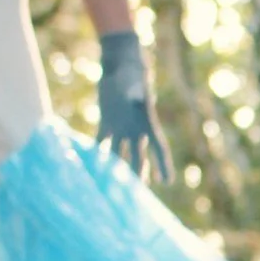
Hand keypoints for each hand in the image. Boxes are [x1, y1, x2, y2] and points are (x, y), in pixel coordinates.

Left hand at [96, 31, 169, 180]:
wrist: (119, 63)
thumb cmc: (130, 69)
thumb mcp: (133, 80)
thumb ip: (132, 91)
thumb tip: (132, 98)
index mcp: (147, 122)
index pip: (158, 148)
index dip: (163, 165)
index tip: (167, 182)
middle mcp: (136, 130)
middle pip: (139, 158)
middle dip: (139, 176)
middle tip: (138, 197)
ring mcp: (121, 128)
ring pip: (121, 155)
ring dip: (118, 171)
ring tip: (116, 191)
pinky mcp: (107, 123)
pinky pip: (101, 142)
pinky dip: (96, 154)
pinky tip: (91, 169)